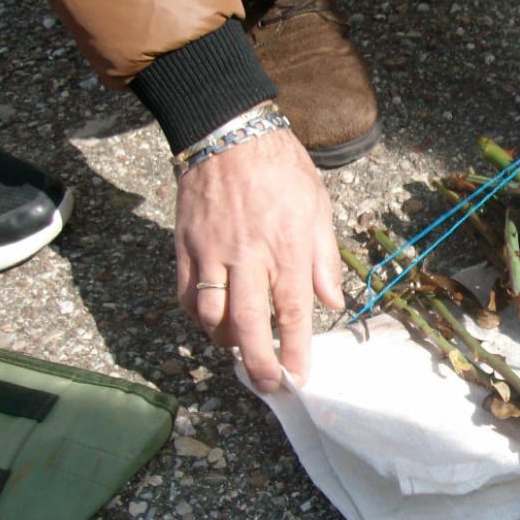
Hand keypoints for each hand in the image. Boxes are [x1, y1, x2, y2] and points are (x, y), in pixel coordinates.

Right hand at [175, 125, 342, 391]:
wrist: (228, 132)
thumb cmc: (282, 169)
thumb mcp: (319, 207)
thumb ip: (325, 259)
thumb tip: (334, 303)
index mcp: (288, 246)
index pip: (294, 310)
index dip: (296, 348)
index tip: (300, 376)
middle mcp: (250, 255)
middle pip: (250, 324)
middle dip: (259, 362)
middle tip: (268, 386)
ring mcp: (213, 252)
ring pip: (212, 315)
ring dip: (226, 341)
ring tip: (241, 351)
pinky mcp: (185, 246)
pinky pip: (185, 295)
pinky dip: (197, 317)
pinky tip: (211, 322)